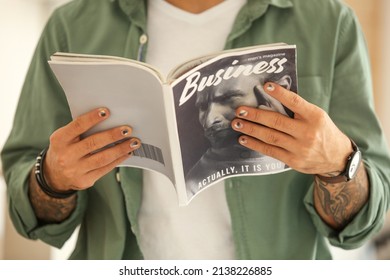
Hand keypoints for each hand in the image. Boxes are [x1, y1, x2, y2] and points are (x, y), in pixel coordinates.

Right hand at [44, 107, 140, 191]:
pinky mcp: (85, 180)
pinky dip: (118, 159)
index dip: (92, 118)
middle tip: (127, 129)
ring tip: (134, 142)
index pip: (78, 126)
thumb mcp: (65, 138)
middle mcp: (66, 155)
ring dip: (121, 149)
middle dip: (113, 135)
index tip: (107, 111)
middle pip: (93, 143)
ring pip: (102, 158)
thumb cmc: (65, 150)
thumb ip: (81, 129)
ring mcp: (75, 170)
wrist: (55, 176)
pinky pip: (105, 169)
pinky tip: (127, 153)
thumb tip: (109, 120)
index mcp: (60, 140)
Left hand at [231, 82, 351, 174]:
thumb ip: (298, 109)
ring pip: (270, 137)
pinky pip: (270, 151)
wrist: (337, 158)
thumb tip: (271, 97)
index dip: (280, 93)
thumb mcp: (317, 116)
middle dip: (255, 115)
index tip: (265, 86)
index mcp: (315, 117)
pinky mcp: (294, 161)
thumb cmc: (323, 132)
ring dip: (251, 129)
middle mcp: (308, 132)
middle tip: (240, 110)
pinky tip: (244, 139)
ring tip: (237, 124)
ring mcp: (300, 148)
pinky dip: (255, 144)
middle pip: (276, 121)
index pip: (295, 102)